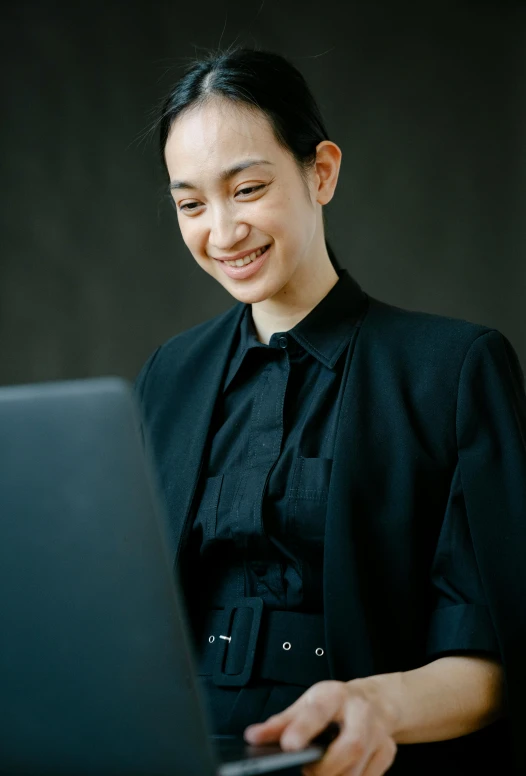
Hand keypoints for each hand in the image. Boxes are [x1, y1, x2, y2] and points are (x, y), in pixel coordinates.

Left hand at [243, 679, 397, 775]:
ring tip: (318, 774)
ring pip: (360, 768)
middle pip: (351, 746)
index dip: (303, 729)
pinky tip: (339, 774)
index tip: (288, 746)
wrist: (377, 701)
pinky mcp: (388, 752)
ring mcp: (379, 733)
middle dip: (326, 767)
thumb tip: (254, 737)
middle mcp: (361, 713)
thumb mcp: (309, 702)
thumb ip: (282, 722)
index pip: (319, 711)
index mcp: (336, 696)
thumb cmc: (337, 702)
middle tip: (306, 772)